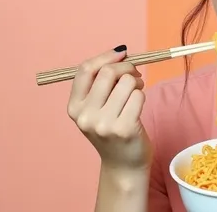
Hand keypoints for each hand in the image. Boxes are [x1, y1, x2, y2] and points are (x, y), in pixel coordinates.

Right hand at [67, 45, 152, 170]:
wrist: (123, 164)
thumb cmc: (112, 128)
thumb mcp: (96, 108)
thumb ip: (101, 82)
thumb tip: (120, 52)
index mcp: (74, 107)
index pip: (85, 70)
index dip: (106, 56)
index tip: (122, 53)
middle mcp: (85, 116)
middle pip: (107, 73)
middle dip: (126, 67)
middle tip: (135, 74)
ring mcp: (104, 124)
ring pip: (126, 83)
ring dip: (136, 82)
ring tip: (136, 92)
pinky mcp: (124, 129)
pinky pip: (138, 96)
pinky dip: (142, 96)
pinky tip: (138, 106)